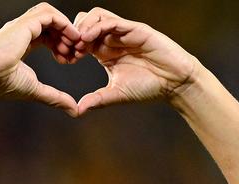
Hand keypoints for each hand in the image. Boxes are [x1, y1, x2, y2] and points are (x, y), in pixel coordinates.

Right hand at [0, 4, 83, 115]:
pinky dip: (63, 23)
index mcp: (22, 42)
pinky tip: (71, 37)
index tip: (69, 60)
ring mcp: (22, 25)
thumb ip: (56, 98)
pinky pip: (49, 15)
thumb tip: (74, 110)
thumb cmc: (3, 85)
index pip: (46, 35)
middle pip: (50, 23)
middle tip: (76, 53)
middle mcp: (22, 30)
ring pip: (51, 15)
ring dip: (66, 28)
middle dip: (66, 36)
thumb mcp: (36, 90)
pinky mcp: (25, 24)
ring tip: (75, 45)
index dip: (61, 45)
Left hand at [72, 8, 198, 113]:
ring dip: (83, 26)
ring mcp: (123, 32)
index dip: (71, 47)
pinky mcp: (134, 29)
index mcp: (105, 52)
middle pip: (85, 23)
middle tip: (69, 50)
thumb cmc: (148, 88)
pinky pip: (111, 20)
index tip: (65, 60)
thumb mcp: (116, 94)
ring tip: (78, 43)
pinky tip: (88, 38)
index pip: (82, 40)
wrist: (173, 83)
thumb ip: (97, 100)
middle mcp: (112, 39)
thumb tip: (77, 111)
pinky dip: (97, 26)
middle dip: (73, 34)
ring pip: (96, 16)